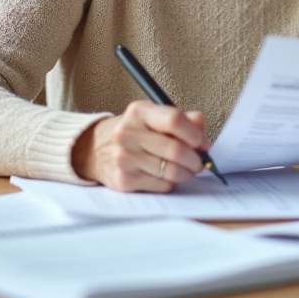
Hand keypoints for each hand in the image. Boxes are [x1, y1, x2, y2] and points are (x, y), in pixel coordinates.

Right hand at [71, 100, 206, 191]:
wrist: (95, 149)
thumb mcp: (153, 116)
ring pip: (171, 171)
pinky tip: (166, 175)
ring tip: (186, 169)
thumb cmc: (134, 132)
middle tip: (199, 161)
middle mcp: (128, 133)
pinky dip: (171, 183)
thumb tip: (202, 134)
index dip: (194, 134)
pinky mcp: (123, 180)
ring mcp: (124, 157)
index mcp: (139, 112)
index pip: (174, 120)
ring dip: (186, 173)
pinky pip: (161, 185)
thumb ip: (183, 119)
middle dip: (195, 159)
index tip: (201, 142)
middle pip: (175, 149)